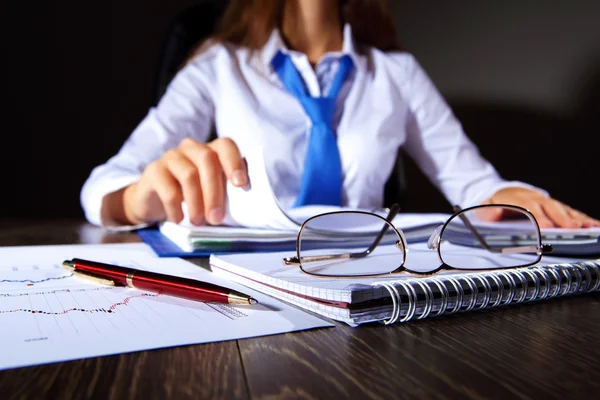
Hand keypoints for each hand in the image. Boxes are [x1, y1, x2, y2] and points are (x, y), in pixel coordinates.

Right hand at [122, 137, 247, 225]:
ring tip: (198, 222)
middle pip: (207, 160)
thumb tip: (247, 207)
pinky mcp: (153, 170)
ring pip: (189, 174)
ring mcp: (171, 157)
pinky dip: (176, 207)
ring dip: (196, 202)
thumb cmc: (191, 197)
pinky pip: (168, 189)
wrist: (154, 202)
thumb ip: (227, 192)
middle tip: (216, 218)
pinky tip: (179, 219)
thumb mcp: (211, 193)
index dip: (235, 162)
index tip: (241, 185)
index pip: (225, 145)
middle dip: (215, 191)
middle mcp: (191, 148)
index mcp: (210, 150)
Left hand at [479, 187, 599, 227]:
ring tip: (592, 228)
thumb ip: (488, 212)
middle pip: (551, 208)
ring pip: (564, 210)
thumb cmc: (494, 204)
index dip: (539, 217)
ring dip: (578, 219)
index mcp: (517, 199)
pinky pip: (571, 213)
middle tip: (573, 228)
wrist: (499, 192)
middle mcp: (535, 199)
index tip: (547, 226)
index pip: (530, 208)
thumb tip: (493, 214)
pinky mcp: (555, 208)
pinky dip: (583, 219)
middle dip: (562, 218)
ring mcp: (547, 202)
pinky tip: (594, 226)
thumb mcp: (485, 207)